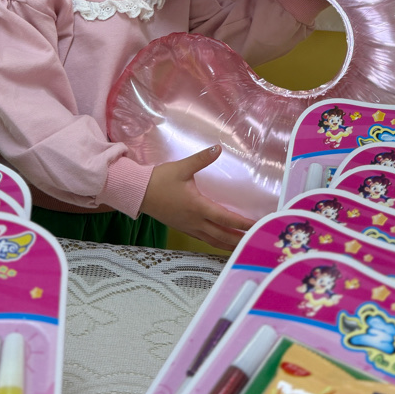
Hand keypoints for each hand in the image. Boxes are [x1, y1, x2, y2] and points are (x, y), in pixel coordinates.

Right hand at [140, 144, 254, 250]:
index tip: (256, 224)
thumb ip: (201, 159)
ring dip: (229, 243)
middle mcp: (195, 221)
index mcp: (197, 207)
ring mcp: (189, 227)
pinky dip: (216, 242)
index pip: (225, 218)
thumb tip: (218, 148)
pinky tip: (221, 240)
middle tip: (256, 239)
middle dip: (239, 238)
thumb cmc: (160, 181)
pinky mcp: (183, 228)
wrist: (138, 193)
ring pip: (213, 240)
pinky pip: (204, 239)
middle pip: (222, 235)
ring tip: (243, 245)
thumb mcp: (182, 168)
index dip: (242, 223)